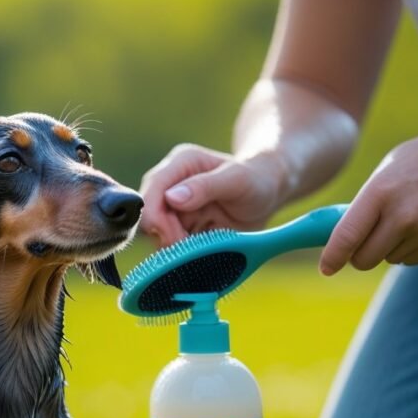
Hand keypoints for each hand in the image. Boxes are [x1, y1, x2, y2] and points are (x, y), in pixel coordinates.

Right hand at [139, 143, 287, 247]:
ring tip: (204, 247)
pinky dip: (182, 253)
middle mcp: (170, 184)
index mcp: (179, 164)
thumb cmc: (258, 178)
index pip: (150, 194)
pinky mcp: (178, 224)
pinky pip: (169, 245)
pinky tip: (202, 250)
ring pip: (156, 236)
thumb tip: (171, 198)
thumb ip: (205, 186)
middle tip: (193, 247)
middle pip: (149, 219)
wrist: (269, 192)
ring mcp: (172, 206)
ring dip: (176, 248)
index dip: (157, 220)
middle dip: (167, 238)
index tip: (177, 237)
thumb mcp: (237, 179)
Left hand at [319, 136, 417, 273]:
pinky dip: (411, 248)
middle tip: (363, 241)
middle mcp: (404, 215)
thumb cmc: (416, 163)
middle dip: (359, 255)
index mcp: (381, 193)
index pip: (346, 237)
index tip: (326, 268)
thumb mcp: (383, 175)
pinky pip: (414, 259)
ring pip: (391, 259)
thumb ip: (360, 207)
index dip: (333, 257)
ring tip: (404, 218)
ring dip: (390, 248)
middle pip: (365, 259)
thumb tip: (332, 238)